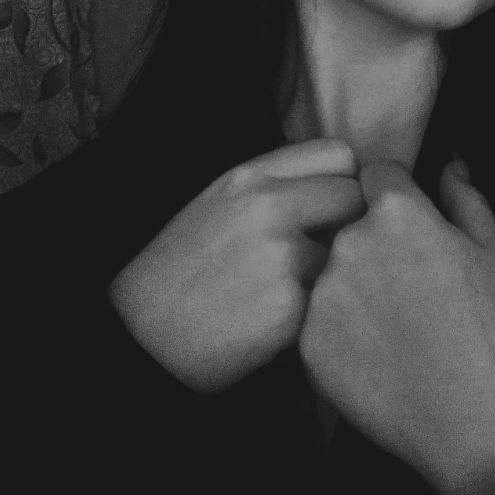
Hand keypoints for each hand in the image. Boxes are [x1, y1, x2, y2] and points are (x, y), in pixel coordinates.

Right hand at [108, 139, 363, 391]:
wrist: (140, 340)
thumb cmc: (182, 270)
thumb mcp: (219, 202)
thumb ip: (277, 184)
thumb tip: (345, 182)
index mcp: (250, 175)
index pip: (339, 154)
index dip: (345, 180)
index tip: (336, 205)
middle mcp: (268, 206)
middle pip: (355, 197)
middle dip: (351, 223)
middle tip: (328, 250)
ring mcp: (281, 256)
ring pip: (346, 253)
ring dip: (332, 272)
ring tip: (292, 291)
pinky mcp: (289, 308)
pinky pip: (330, 299)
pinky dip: (316, 311)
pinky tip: (282, 320)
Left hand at [299, 159, 494, 494]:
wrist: (483, 422)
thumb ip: (463, 197)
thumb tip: (448, 165)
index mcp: (398, 212)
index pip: (374, 174)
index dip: (391, 194)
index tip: (404, 221)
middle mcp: (351, 244)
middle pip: (349, 224)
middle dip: (372, 242)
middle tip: (407, 282)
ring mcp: (325, 295)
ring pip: (330, 272)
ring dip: (352, 286)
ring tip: (393, 323)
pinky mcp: (309, 343)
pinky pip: (317, 319)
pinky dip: (338, 330)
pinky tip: (376, 351)